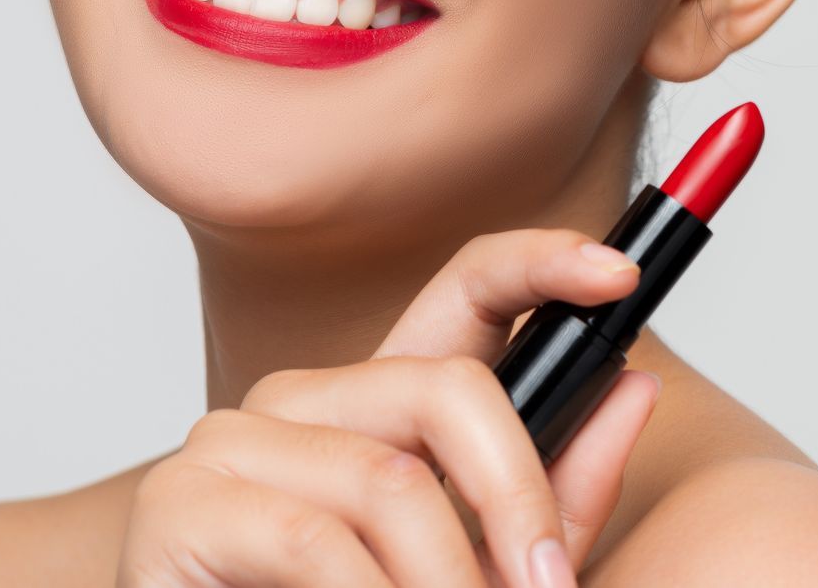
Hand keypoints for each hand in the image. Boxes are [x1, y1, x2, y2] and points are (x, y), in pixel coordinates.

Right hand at [115, 228, 660, 586]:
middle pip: (446, 388)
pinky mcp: (180, 503)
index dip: (543, 261)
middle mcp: (304, 399)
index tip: (617, 277)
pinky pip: (315, 539)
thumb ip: (560, 491)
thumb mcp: (485, 568)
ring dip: (447, 582)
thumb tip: (637, 385)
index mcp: (378, 408)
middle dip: (517, 499)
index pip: (468, 287)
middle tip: (546, 586)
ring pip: (389, 481)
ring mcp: (233, 440)